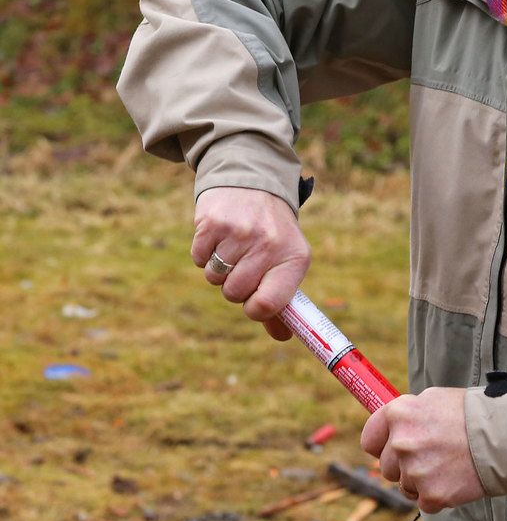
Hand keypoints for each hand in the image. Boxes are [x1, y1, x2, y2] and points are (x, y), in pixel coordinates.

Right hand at [191, 187, 311, 338]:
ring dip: (219, 269)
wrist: (254, 182)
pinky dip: (203, 253)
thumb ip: (281, 300)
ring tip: (233, 246)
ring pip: (215, 279)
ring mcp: (240, 232)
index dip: (255, 309)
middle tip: (244, 262)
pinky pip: (198, 260)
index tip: (254, 300)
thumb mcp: (286, 261)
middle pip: (235, 294)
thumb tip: (282, 338)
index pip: (269, 304)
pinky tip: (219, 235)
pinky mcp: (212, 222)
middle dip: (234, 285)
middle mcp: (269, 244)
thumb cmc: (272, 232)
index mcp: (295, 258)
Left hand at [360, 388, 485, 513]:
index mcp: (398, 414)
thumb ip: (407, 414)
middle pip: (386, 467)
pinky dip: (438, 495)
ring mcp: (415, 471)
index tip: (391, 448)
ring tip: (448, 465)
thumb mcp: (433, 399)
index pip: (369, 439)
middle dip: (404, 465)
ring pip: (405, 486)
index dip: (381, 445)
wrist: (505, 436)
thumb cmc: (471, 413)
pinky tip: (455, 479)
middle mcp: (401, 442)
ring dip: (422, 481)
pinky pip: (424, 502)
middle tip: (432, 456)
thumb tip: (390, 426)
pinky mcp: (431, 495)